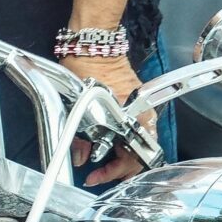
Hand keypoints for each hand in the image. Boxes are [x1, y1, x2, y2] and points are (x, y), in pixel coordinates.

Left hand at [61, 52, 147, 184]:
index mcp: (135, 119)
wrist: (93, 45)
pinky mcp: (134, 103)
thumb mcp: (78, 109)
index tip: (96, 176)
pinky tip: (106, 147)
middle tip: (99, 176)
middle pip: (138, 154)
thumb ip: (79, 140)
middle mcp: (143, 116)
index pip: (134, 158)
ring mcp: (140, 109)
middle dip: (118, 169)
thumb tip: (81, 159)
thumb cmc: (88, 69)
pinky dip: (120, 143)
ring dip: (119, 158)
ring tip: (102, 166)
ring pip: (135, 144)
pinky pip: (131, 130)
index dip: (114, 172)